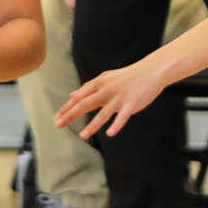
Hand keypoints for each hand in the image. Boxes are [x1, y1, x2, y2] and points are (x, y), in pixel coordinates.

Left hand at [55, 54, 173, 140]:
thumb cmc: (127, 76)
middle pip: (85, 104)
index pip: (79, 97)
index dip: (67, 108)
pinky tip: (109, 134)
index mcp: (99, 83)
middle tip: (58, 125)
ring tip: (82, 136)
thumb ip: (88, 88)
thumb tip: (72, 95)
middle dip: (71, 115)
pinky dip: (116, 125)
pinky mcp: (131, 104)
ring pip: (103, 113)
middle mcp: (107, 90)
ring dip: (92, 125)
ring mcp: (119, 97)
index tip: (56, 118)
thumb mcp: (105, 79)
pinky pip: (122, 116)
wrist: (151, 71)